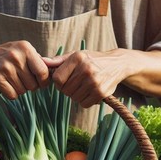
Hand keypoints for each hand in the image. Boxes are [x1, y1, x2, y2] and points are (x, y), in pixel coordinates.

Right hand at [0, 41, 49, 98]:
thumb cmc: (9, 55)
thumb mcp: (24, 51)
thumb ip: (38, 60)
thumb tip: (54, 72)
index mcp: (26, 48)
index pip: (43, 72)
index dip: (44, 82)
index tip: (41, 83)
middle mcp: (16, 57)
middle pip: (33, 85)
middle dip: (30, 86)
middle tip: (23, 80)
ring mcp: (6, 68)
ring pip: (23, 91)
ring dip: (20, 90)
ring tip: (14, 81)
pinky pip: (12, 95)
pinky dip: (11, 94)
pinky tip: (7, 86)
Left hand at [43, 48, 160, 106]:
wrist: (118, 64)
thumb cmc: (92, 60)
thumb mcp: (76, 55)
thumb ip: (58, 61)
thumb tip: (42, 61)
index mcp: (77, 58)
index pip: (57, 79)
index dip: (58, 83)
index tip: (64, 81)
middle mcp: (86, 69)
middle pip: (65, 90)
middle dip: (67, 89)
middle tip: (76, 83)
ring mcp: (94, 82)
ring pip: (73, 98)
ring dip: (76, 95)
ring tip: (84, 87)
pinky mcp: (100, 93)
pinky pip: (84, 104)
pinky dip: (85, 101)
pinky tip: (90, 92)